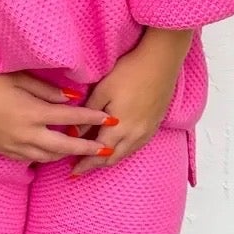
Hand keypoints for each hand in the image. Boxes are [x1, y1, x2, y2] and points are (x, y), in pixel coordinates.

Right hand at [0, 70, 114, 164]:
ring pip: (49, 157)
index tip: (110, 119)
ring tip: (80, 150)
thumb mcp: (18, 78)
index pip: (70, 117)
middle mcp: (26, 134)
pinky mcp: (4, 152)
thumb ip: (46, 90)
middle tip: (106, 149)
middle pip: (65, 146)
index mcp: (32, 112)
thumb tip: (70, 98)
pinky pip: (31, 159)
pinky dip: (46, 156)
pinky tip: (52, 152)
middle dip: (87, 148)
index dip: (92, 118)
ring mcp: (14, 146)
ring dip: (67, 154)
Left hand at [67, 35, 184, 178]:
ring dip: (110, 158)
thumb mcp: (102, 91)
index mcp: (119, 128)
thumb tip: (74, 133)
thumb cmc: (129, 72)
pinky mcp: (155, 125)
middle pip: (113, 158)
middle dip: (96, 165)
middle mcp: (135, 135)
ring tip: (96, 160)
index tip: (73, 171)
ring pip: (126, 153)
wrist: (160, 62)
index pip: (98, 153)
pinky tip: (118, 147)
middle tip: (81, 169)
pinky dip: (124, 151)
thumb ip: (87, 116)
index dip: (85, 163)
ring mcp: (147, 131)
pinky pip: (137, 146)